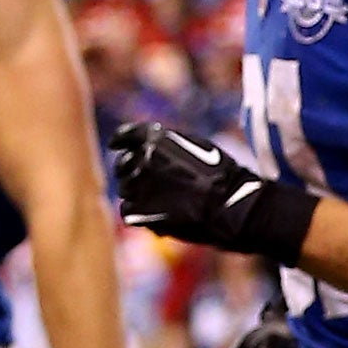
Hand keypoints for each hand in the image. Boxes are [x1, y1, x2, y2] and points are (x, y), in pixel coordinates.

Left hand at [109, 121, 318, 266]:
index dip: (120, 140)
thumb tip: (150, 147)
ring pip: (125, 187)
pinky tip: (156, 211)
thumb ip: (170, 146)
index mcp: (156, 139)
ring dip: (137, 190)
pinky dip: (138, 210)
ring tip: (159, 197)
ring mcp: (136, 187)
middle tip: (143, 177)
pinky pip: (128, 208)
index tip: (117, 145)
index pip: (126, 136)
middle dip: (130, 168)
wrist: (230, 206)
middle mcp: (141, 160)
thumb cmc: (223, 175)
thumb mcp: (199, 147)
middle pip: (123, 163)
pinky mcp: (136, 212)